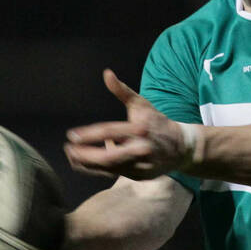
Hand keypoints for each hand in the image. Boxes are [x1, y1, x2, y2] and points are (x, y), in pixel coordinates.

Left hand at [64, 69, 190, 179]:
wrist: (182, 147)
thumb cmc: (158, 123)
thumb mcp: (142, 105)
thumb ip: (122, 91)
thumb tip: (106, 73)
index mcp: (141, 129)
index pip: (110, 131)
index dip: (88, 134)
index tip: (71, 135)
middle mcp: (142, 149)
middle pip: (108, 156)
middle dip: (85, 155)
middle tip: (68, 149)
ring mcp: (142, 165)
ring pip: (109, 168)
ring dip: (87, 163)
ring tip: (72, 155)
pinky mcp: (141, 176)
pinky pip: (114, 174)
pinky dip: (97, 169)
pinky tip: (84, 162)